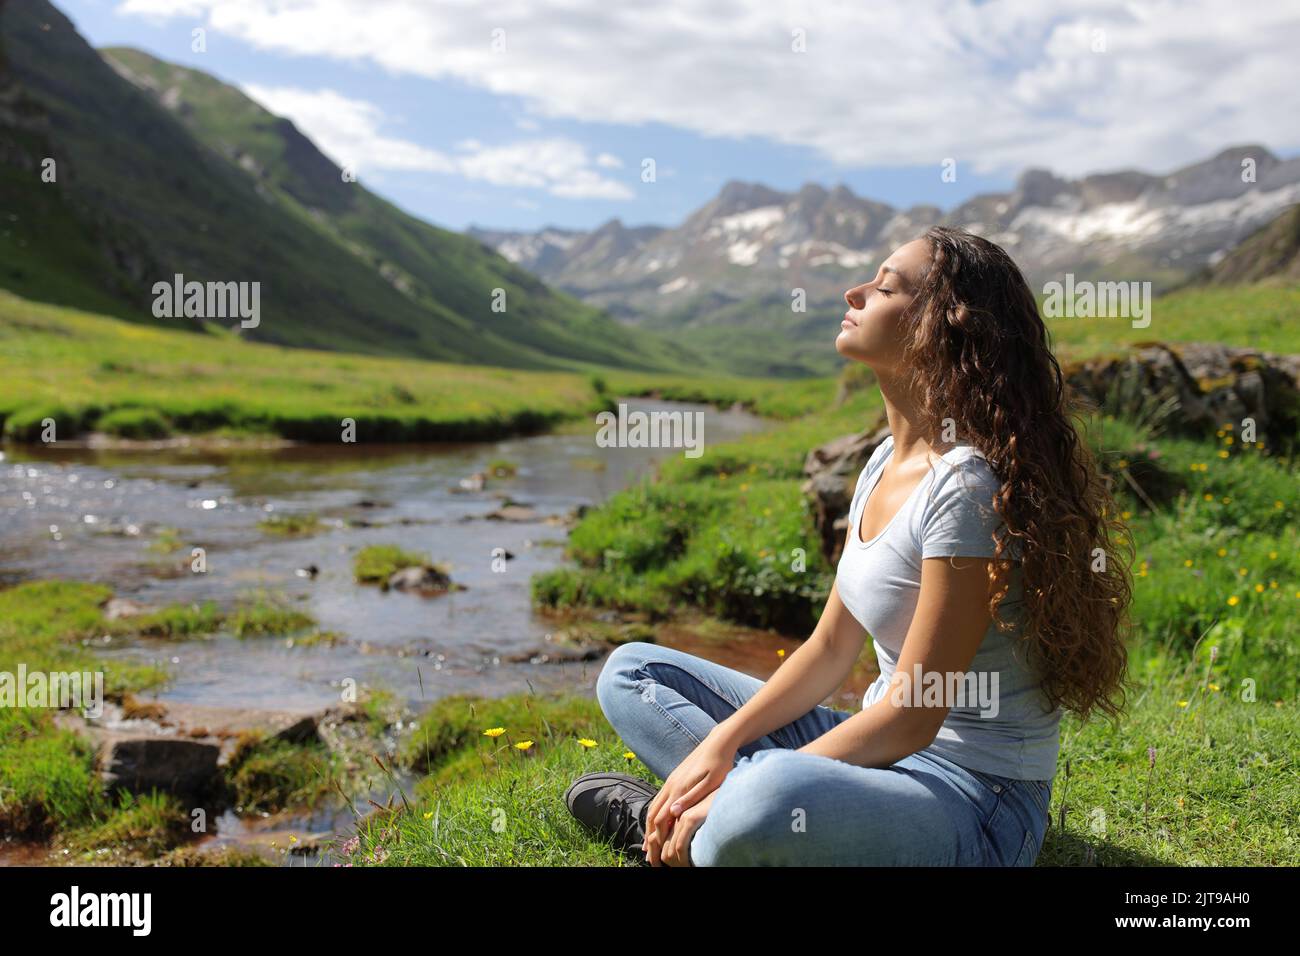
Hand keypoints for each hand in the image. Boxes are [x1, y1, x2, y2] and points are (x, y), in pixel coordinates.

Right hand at [641, 734, 735, 864]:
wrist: (718, 742)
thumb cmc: (719, 764)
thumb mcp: (710, 783)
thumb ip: (691, 798)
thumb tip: (673, 812)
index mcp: (679, 789)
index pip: (661, 820)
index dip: (657, 840)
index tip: (656, 857)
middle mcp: (670, 786)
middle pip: (653, 817)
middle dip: (650, 839)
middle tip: (650, 859)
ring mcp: (671, 782)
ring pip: (653, 808)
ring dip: (649, 829)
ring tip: (649, 846)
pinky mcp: (674, 780)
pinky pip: (658, 801)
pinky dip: (654, 816)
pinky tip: (657, 824)